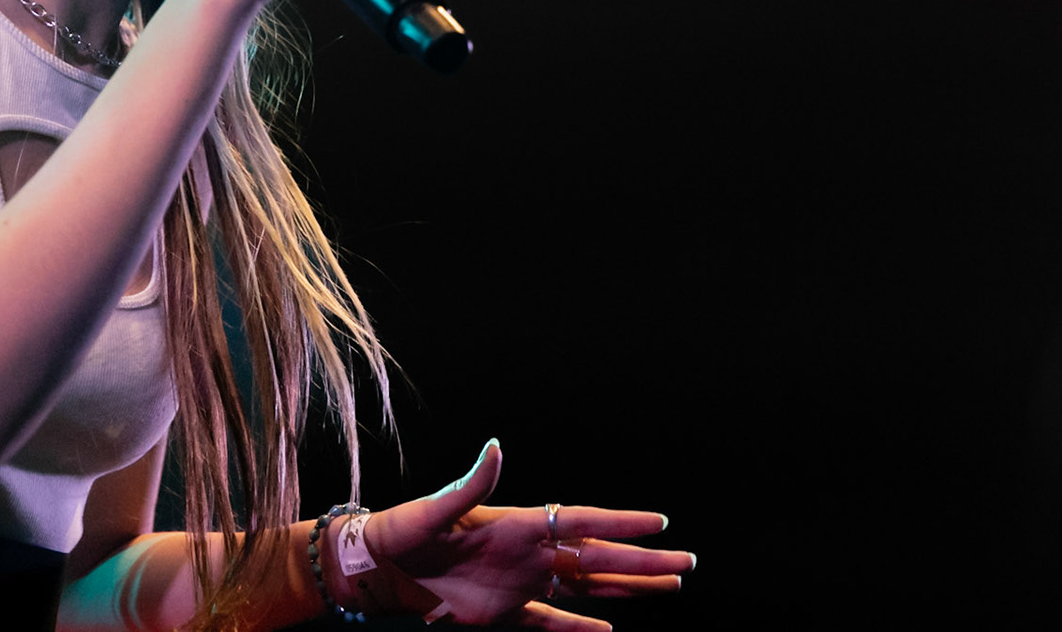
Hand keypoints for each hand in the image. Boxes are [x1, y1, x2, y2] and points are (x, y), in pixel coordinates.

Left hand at [361, 440, 692, 629]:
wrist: (375, 570)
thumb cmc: (401, 533)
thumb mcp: (433, 510)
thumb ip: (469, 484)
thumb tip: (494, 447)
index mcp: (515, 524)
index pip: (580, 522)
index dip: (619, 523)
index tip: (660, 522)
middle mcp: (527, 552)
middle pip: (597, 557)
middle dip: (641, 561)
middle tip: (686, 564)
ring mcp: (519, 583)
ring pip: (586, 586)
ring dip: (625, 587)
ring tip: (667, 586)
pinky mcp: (504, 613)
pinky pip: (552, 621)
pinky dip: (579, 626)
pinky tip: (609, 630)